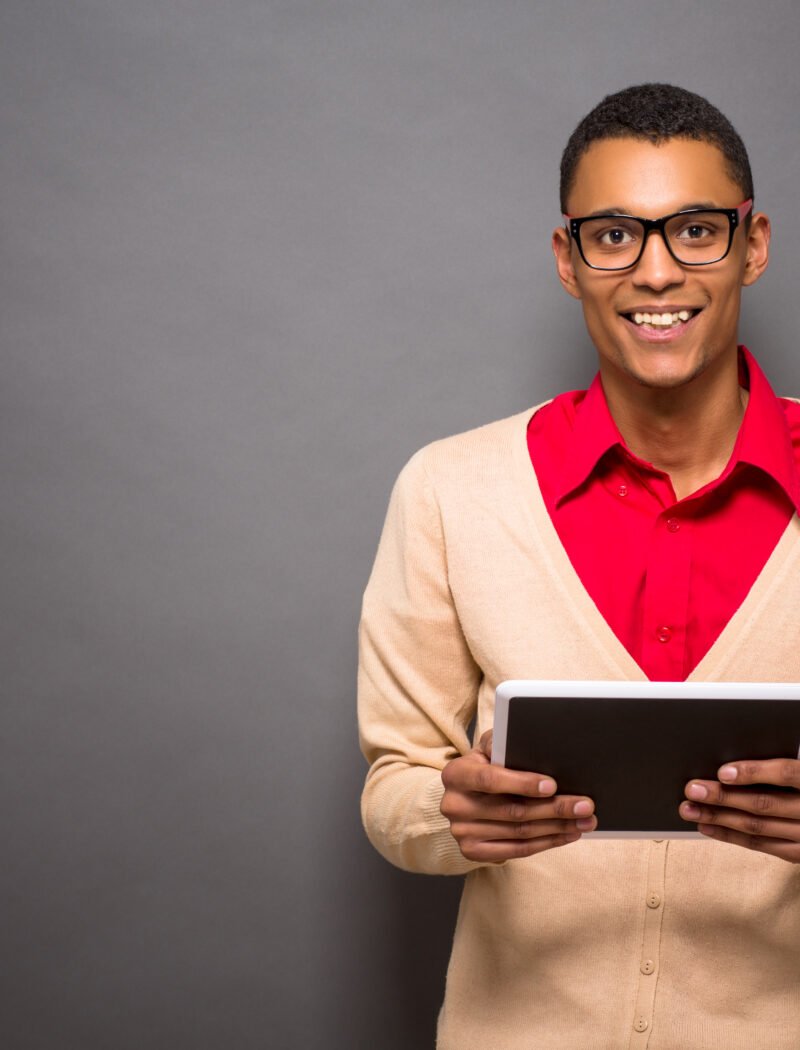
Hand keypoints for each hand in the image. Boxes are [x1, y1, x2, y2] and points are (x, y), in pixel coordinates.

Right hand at [440, 730, 596, 862]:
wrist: (464, 796)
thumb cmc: (484, 765)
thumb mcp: (488, 747)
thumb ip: (502, 743)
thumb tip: (530, 745)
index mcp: (455, 774)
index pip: (490, 779)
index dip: (523, 783)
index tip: (552, 785)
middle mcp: (454, 805)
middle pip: (513, 810)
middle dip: (554, 808)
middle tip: (585, 806)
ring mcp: (462, 832)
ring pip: (520, 832)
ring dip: (558, 827)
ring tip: (585, 821)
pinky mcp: (473, 852)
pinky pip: (518, 850)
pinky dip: (547, 842)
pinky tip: (567, 834)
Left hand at [680, 758, 799, 862]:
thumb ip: (784, 767)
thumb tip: (735, 760)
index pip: (788, 773)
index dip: (755, 772)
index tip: (723, 771)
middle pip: (764, 803)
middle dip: (723, 796)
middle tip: (692, 789)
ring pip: (757, 826)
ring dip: (718, 818)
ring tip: (689, 809)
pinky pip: (761, 845)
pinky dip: (730, 837)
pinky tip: (707, 827)